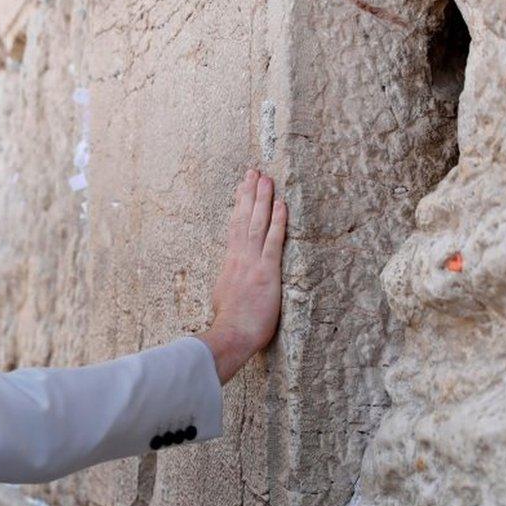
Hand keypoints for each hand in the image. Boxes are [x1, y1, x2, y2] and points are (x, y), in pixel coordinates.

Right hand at [198, 169, 286, 384]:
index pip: (235, 226)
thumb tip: (232, 281)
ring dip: (262, 199)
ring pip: (257, 223)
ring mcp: (253, 262)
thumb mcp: (224, 296)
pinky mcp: (267, 271)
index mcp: (230, 261)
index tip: (242, 186)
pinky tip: (281, 204)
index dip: (240, 205)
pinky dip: (278, 221)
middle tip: (254, 171)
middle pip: (244, 217)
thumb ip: (231, 282)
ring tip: (266, 177)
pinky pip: (273, 241)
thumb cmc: (230, 323)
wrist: (231, 334)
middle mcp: (240, 256)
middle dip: (250, 192)